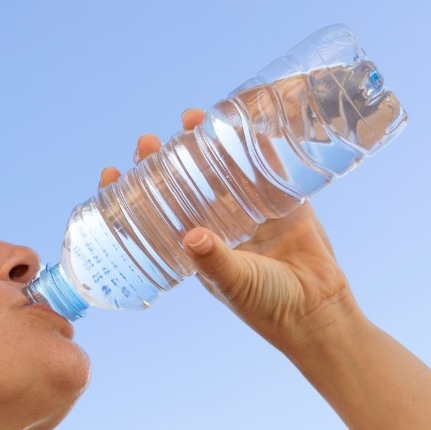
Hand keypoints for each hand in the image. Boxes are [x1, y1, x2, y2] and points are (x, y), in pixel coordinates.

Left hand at [103, 109, 365, 354]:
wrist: (318, 310)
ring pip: (222, 169)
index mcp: (198, 246)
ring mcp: (251, 210)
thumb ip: (215, 260)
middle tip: (148, 140)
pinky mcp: (284, 201)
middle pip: (185, 183)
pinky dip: (256, 144)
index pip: (156, 214)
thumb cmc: (268, 306)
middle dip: (164, 160)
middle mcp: (220, 225)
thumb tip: (191, 236)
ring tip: (189, 118)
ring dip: (205, 144)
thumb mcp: (234, 282)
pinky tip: (243, 121)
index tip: (112, 173)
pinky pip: (268, 167)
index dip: (133, 194)